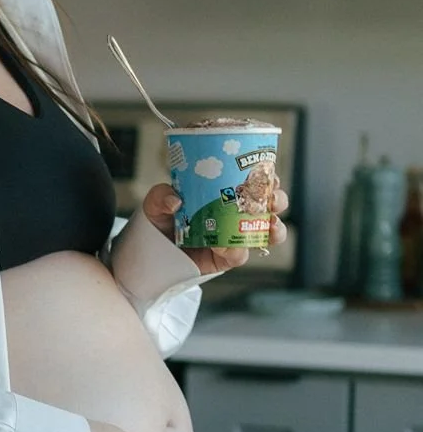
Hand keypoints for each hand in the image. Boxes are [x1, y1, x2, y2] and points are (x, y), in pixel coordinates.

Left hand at [142, 178, 289, 275]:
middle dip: (278, 200)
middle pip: (269, 205)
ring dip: (275, 228)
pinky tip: (229, 245)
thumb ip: (161, 195)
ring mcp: (234, 236)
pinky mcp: (226, 258)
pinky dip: (238, 250)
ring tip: (270, 224)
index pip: (253, 182)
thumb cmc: (161, 219)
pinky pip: (240, 255)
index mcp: (226, 193)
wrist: (152, 250)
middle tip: (274, 198)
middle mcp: (235, 214)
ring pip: (266, 233)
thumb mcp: (156, 201)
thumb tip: (175, 200)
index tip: (271, 173)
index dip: (267, 177)